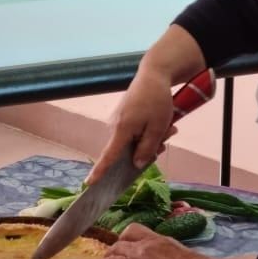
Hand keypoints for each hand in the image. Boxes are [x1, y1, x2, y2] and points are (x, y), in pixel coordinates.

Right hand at [86, 71, 177, 185]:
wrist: (153, 75)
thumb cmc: (157, 100)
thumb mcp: (157, 127)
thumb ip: (147, 148)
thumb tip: (136, 164)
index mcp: (122, 129)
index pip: (109, 155)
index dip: (100, 171)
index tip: (89, 183)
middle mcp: (115, 126)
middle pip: (127, 150)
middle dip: (148, 148)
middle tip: (167, 137)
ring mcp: (117, 120)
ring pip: (133, 141)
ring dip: (150, 139)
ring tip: (168, 127)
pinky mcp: (122, 116)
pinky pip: (133, 132)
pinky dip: (147, 131)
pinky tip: (161, 123)